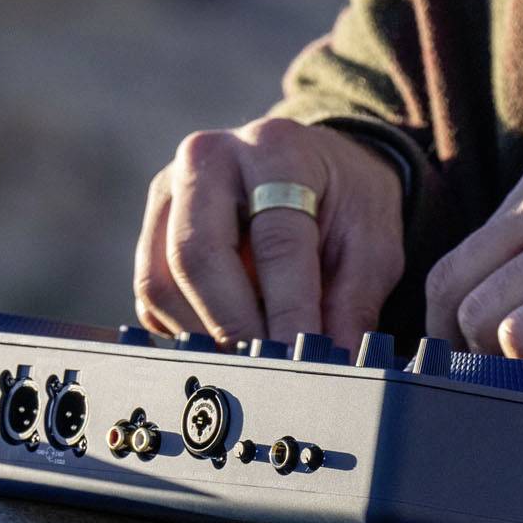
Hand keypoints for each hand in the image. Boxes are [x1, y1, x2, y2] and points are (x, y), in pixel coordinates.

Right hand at [134, 117, 405, 350]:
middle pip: (197, 254)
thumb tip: (334, 365)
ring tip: (250, 363)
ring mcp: (169, 192)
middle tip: (267, 372)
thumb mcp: (371, 243)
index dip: (289, 310)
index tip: (302, 361)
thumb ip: (352, 303)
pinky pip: (152, 297)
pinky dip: (185, 331)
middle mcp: (209, 159)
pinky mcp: (151, 229)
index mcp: (276, 150)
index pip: (276, 241)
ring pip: (161, 281)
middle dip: (232, 327)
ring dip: (204, 335)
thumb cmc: (344, 204)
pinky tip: (226, 341)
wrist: (314, 169)